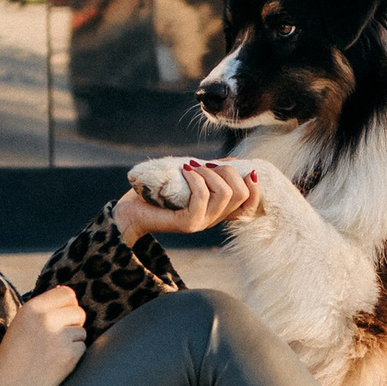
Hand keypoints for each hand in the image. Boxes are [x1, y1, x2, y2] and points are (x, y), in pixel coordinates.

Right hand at [0, 285, 86, 385]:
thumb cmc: (11, 359)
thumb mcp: (20, 325)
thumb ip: (42, 310)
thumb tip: (67, 295)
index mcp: (31, 308)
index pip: (67, 293)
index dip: (68, 306)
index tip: (61, 318)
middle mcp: (46, 319)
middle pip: (79, 311)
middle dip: (73, 324)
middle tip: (56, 341)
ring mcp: (59, 337)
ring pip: (82, 331)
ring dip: (72, 342)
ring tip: (50, 355)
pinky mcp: (70, 355)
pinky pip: (82, 348)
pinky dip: (73, 357)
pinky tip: (55, 366)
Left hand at [116, 159, 260, 243]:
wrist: (130, 210)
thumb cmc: (158, 191)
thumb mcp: (191, 178)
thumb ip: (211, 173)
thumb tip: (233, 161)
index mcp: (218, 210)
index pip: (250, 206)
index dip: (256, 187)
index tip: (246, 170)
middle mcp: (214, 219)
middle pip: (241, 195)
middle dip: (228, 172)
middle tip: (206, 165)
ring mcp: (202, 223)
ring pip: (225, 195)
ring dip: (210, 173)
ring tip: (192, 167)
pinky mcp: (188, 223)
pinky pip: (202, 197)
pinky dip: (195, 178)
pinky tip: (184, 170)